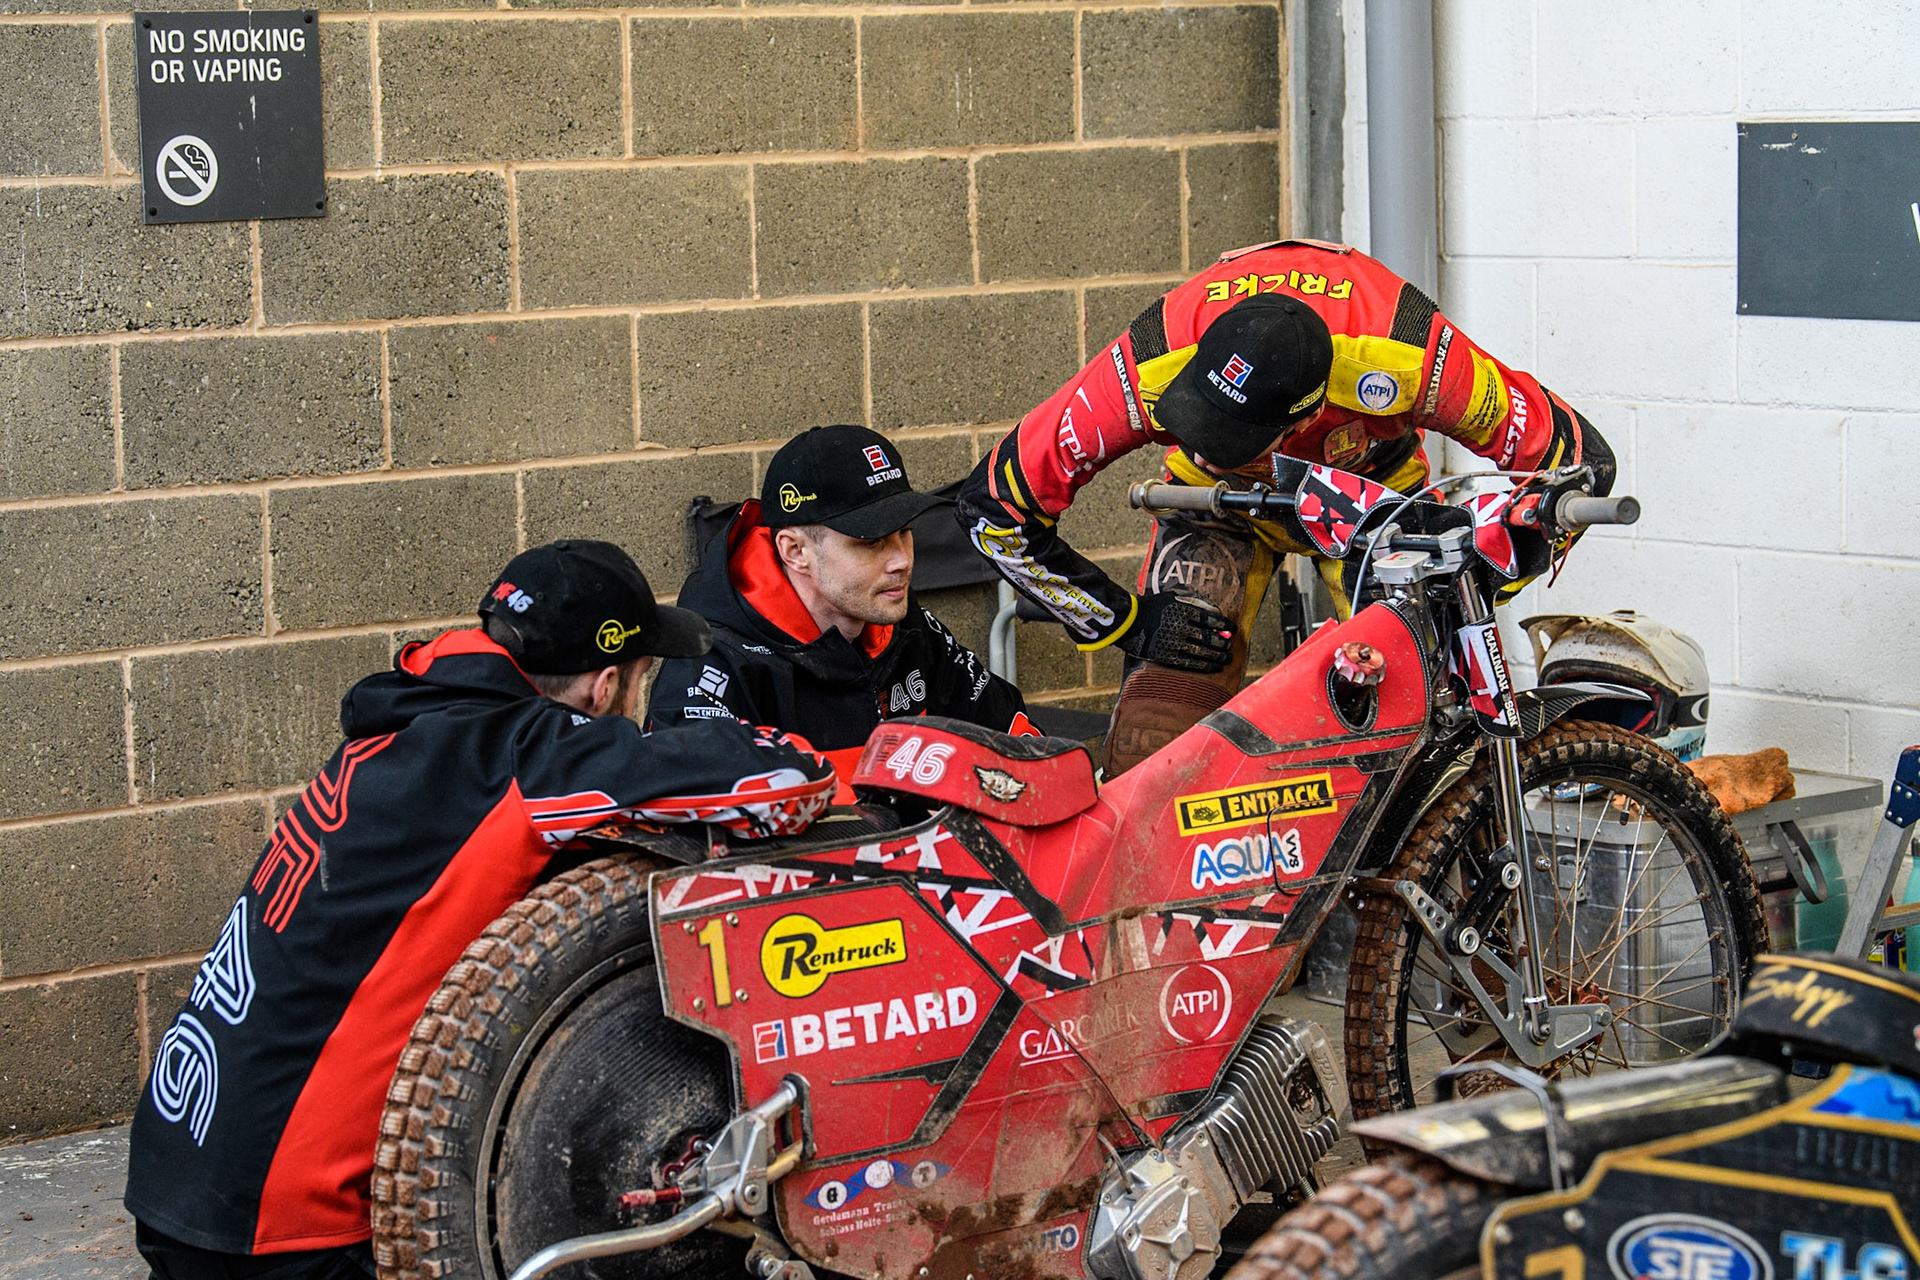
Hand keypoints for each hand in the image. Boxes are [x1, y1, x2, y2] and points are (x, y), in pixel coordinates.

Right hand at [1118, 591, 1234, 672]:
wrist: (1128, 622)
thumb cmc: (1151, 607)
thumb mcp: (1172, 596)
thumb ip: (1193, 601)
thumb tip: (1215, 609)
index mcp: (1184, 610)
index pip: (1212, 618)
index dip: (1225, 624)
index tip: (1233, 629)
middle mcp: (1181, 627)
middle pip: (1210, 636)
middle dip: (1223, 642)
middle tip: (1229, 645)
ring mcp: (1175, 643)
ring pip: (1203, 651)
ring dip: (1219, 656)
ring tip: (1228, 658)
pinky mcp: (1168, 656)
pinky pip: (1192, 663)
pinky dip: (1206, 665)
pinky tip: (1216, 667)